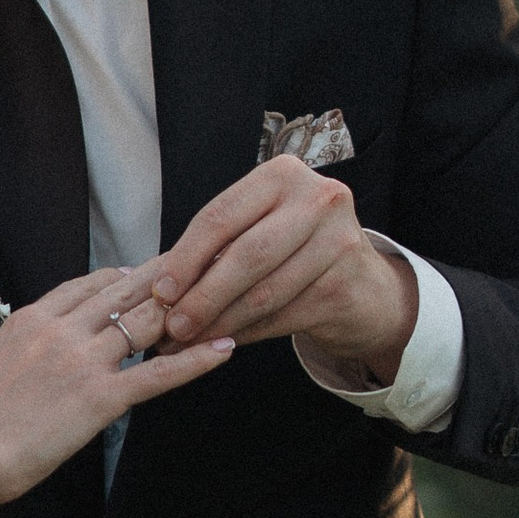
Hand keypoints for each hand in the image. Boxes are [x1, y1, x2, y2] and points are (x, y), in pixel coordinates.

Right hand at [0, 269, 231, 508]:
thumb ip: (22, 351)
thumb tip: (32, 356)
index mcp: (32, 320)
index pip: (85, 285)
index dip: (119, 277)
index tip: (139, 274)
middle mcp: (60, 330)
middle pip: (122, 292)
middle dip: (161, 278)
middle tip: (194, 265)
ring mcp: (83, 361)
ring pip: (145, 323)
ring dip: (184, 308)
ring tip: (217, 294)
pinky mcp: (101, 397)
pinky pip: (159, 373)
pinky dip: (196, 360)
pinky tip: (224, 348)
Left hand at [136, 161, 415, 388]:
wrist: (363, 284)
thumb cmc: (293, 250)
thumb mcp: (258, 229)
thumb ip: (216, 246)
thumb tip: (156, 286)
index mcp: (283, 174)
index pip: (220, 216)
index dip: (185, 257)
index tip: (159, 291)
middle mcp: (317, 199)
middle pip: (245, 255)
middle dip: (202, 295)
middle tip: (171, 326)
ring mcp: (339, 241)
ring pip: (264, 291)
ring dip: (221, 321)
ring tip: (189, 341)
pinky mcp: (347, 284)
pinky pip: (283, 316)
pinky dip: (247, 333)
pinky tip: (224, 343)